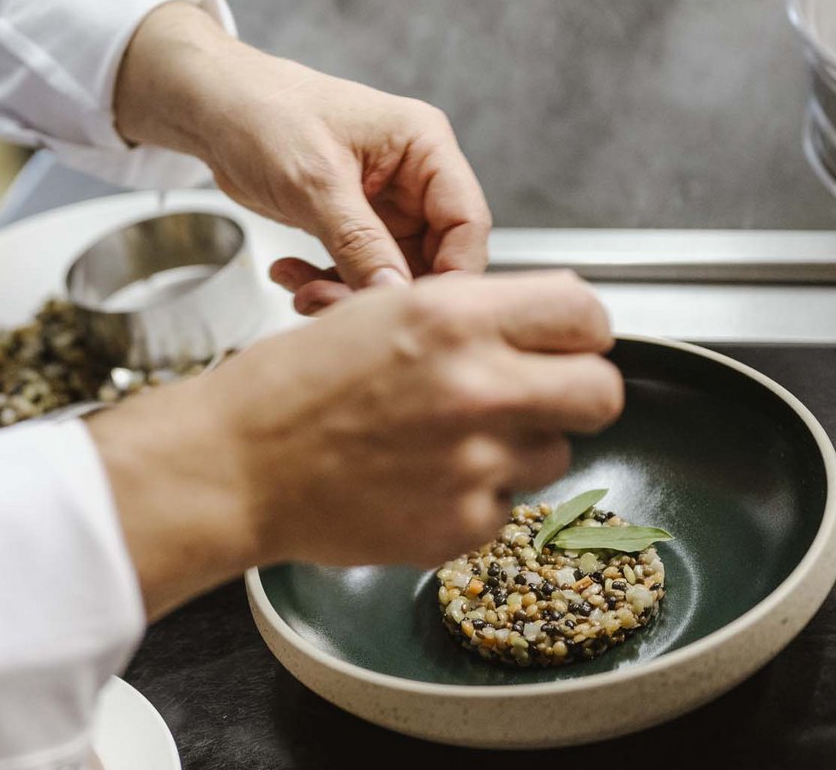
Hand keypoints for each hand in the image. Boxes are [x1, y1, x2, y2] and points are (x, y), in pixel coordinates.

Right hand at [89, 272, 620, 615]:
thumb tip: (543, 328)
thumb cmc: (289, 385)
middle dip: (576, 392)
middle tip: (538, 396)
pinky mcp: (462, 524)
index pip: (585, 314)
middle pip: (602, 391)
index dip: (580, 330)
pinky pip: (506, 507)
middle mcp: (478, 385)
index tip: (567, 342)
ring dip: (517, 447)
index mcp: (455, 317)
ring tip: (446, 440)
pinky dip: (474, 497)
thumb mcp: (378, 311)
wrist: (234, 465)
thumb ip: (468, 314)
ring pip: (556, 454)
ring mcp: (476, 462)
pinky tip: (418, 480)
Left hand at [114, 3, 490, 315]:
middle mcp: (414, 177)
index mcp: (423, 146)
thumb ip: (360, 242)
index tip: (416, 311)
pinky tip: (289, 276)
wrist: (213, 109)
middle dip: (386, 291)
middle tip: (333, 304)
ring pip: (393, 273)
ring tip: (303, 292)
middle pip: (434, 257)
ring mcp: (385, 204)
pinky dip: (326, 284)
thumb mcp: (314, 182)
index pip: (467, 222)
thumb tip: (395, 295)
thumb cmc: (263, 114)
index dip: (452, 273)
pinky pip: (358, 272)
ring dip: (349, 294)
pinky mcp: (354, 225)